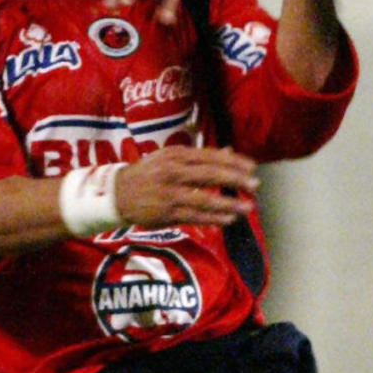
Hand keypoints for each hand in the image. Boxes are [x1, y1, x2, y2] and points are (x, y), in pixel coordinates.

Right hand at [113, 145, 258, 227]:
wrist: (117, 193)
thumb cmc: (148, 174)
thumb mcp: (170, 158)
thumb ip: (199, 157)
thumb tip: (230, 152)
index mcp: (175, 156)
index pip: (209, 157)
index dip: (233, 162)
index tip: (252, 168)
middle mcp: (172, 173)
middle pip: (209, 175)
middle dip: (235, 180)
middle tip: (255, 185)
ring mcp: (169, 194)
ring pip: (204, 199)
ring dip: (229, 204)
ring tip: (248, 208)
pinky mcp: (166, 214)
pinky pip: (194, 217)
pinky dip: (213, 219)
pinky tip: (229, 220)